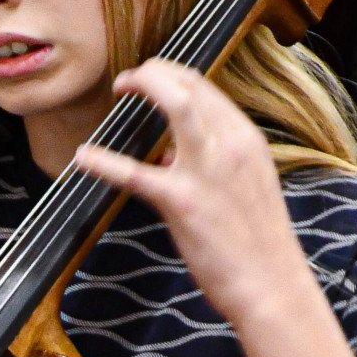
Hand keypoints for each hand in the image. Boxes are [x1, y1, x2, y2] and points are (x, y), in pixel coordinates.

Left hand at [75, 59, 313, 336]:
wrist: (272, 285)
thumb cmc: (256, 244)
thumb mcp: (245, 187)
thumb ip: (211, 163)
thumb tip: (168, 152)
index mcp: (246, 141)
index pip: (206, 89)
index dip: (172, 76)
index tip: (151, 79)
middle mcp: (231, 146)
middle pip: (191, 84)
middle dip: (154, 71)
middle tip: (128, 80)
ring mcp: (208, 171)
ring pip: (175, 104)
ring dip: (144, 85)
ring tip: (118, 88)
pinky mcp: (183, 202)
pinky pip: (135, 173)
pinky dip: (104, 161)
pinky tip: (83, 157)